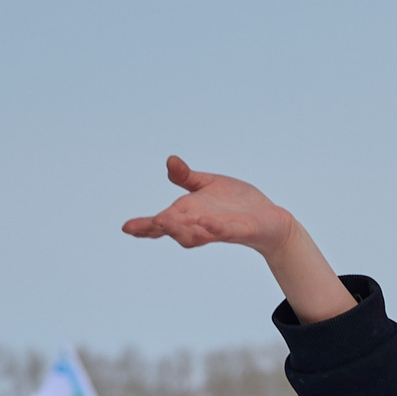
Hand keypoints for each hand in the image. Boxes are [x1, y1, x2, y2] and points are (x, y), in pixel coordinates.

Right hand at [123, 158, 298, 251]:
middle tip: (147, 223)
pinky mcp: (240, 232)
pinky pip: (224, 232)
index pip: (163, 223)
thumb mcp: (208, 185)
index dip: (145, 226)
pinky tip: (206, 222)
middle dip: (160, 228)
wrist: (269, 219)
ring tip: (164, 222)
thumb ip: (186, 177)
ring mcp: (218, 231)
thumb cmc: (236, 204)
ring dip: (180, 230)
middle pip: (175, 230)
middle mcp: (200, 226)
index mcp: (189, 214)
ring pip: (196, 236)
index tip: (126, 228)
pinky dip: (214, 228)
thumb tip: (170, 160)